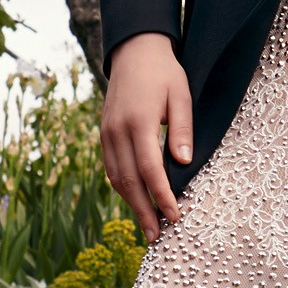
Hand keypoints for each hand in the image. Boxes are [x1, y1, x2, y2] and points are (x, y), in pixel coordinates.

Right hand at [100, 32, 192, 241]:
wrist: (135, 51)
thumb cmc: (164, 72)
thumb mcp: (181, 94)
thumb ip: (182, 129)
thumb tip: (183, 164)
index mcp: (138, 121)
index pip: (150, 169)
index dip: (162, 195)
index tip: (175, 215)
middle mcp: (117, 131)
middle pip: (129, 181)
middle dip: (144, 211)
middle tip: (157, 236)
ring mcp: (107, 134)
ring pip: (116, 178)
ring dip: (131, 204)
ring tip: (147, 226)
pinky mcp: (104, 134)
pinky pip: (110, 167)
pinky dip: (122, 187)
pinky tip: (134, 199)